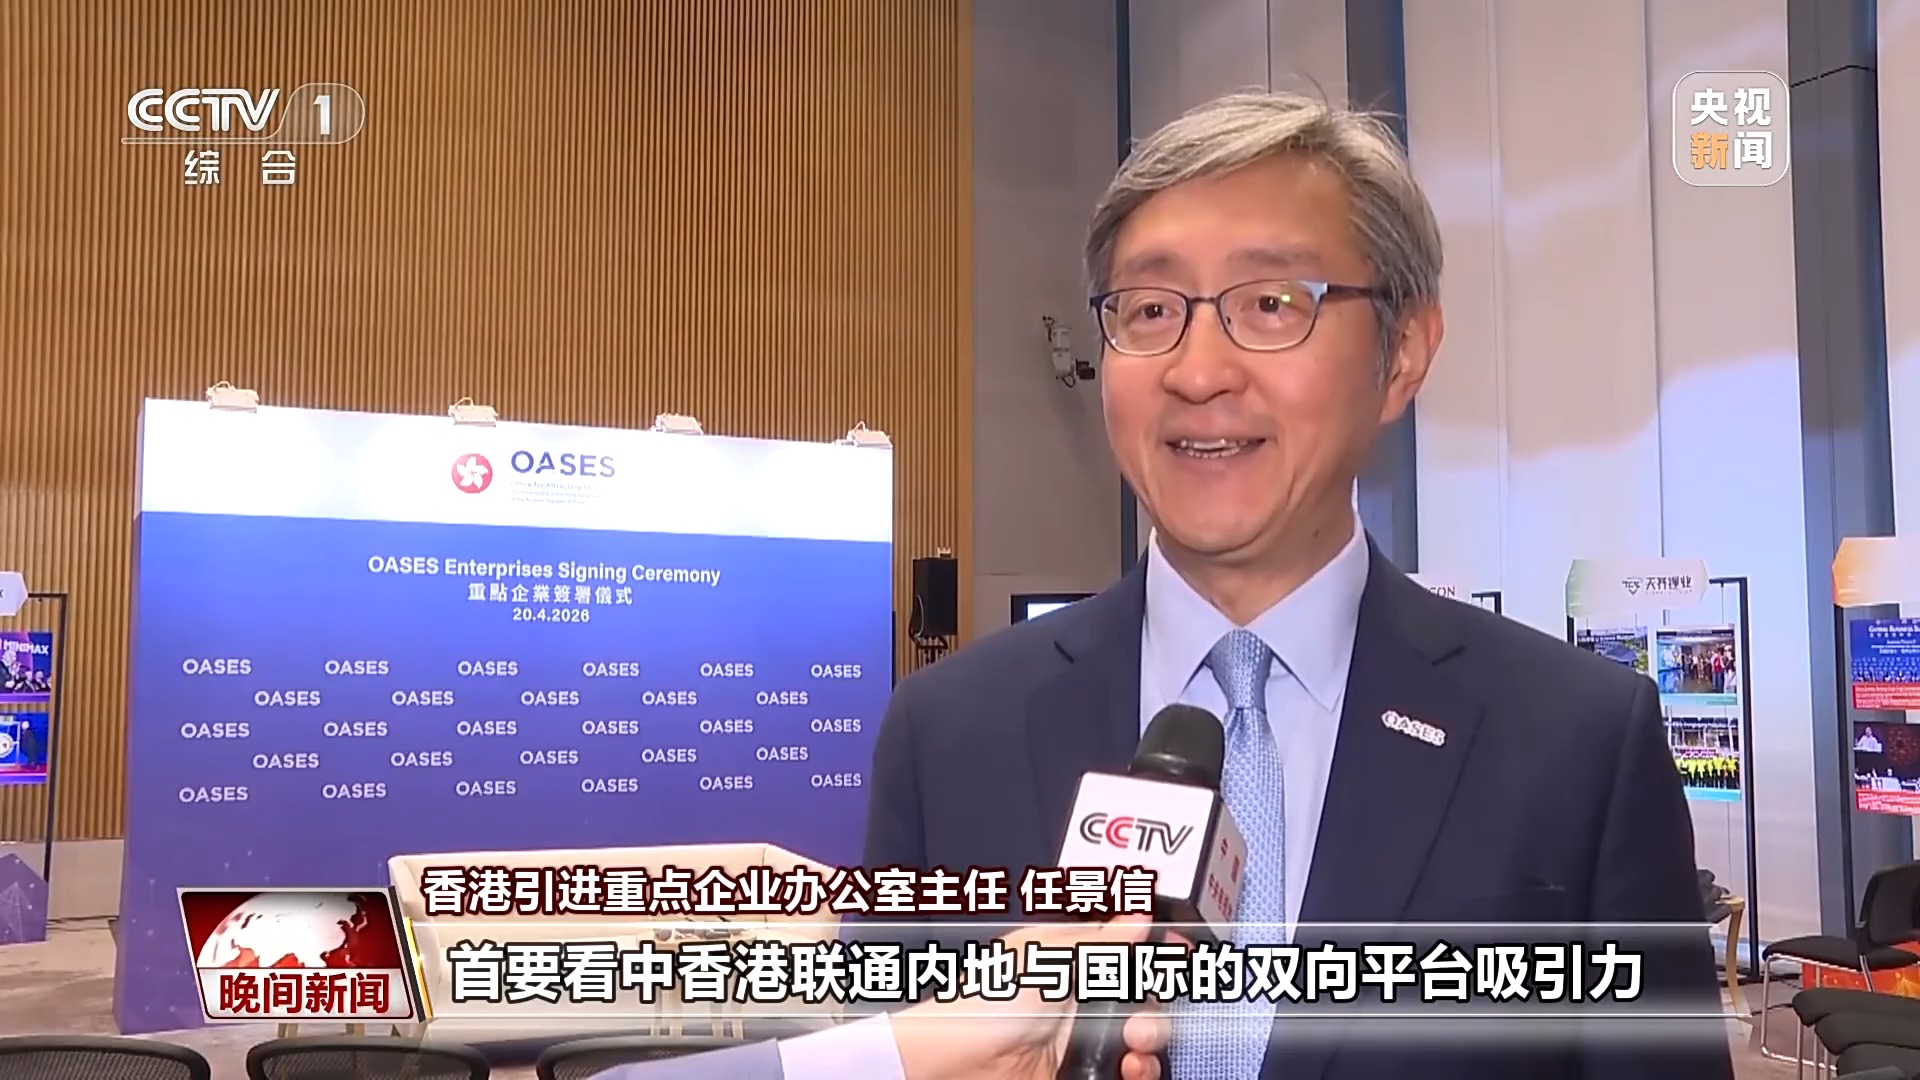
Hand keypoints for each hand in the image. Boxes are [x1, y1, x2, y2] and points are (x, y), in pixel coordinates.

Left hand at [889, 914, 1168, 1079]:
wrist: (957, 1065)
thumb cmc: (984, 1002)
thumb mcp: (1045, 957)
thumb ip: (1099, 942)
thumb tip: (1139, 917)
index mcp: (1067, 954)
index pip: (1125, 946)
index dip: (1154, 947)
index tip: (1179, 949)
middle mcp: (1080, 995)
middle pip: (1144, 994)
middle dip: (1154, 1003)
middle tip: (1138, 1017)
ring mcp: (1084, 1038)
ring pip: (1144, 1036)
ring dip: (1150, 1039)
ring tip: (1134, 1046)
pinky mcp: (1082, 1071)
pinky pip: (1130, 1071)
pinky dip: (1140, 1070)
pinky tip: (1130, 1069)